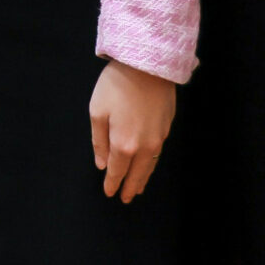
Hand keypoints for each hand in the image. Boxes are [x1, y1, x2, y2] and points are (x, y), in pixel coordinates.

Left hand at [88, 59, 176, 201]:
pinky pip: (157, 153)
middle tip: (126, 198)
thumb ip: (98, 141)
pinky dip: (152, 163)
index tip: (109, 193)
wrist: (148, 66)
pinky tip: (148, 164)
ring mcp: (158, 138)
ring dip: (143, 178)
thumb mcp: (97, 111)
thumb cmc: (116, 86)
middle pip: (137, 173)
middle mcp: (144, 146)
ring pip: (150, 165)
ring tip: (138, 188)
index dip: (112, 183)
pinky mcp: (167, 128)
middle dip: (130, 187)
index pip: (117, 170)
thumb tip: (101, 164)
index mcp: (123, 144)